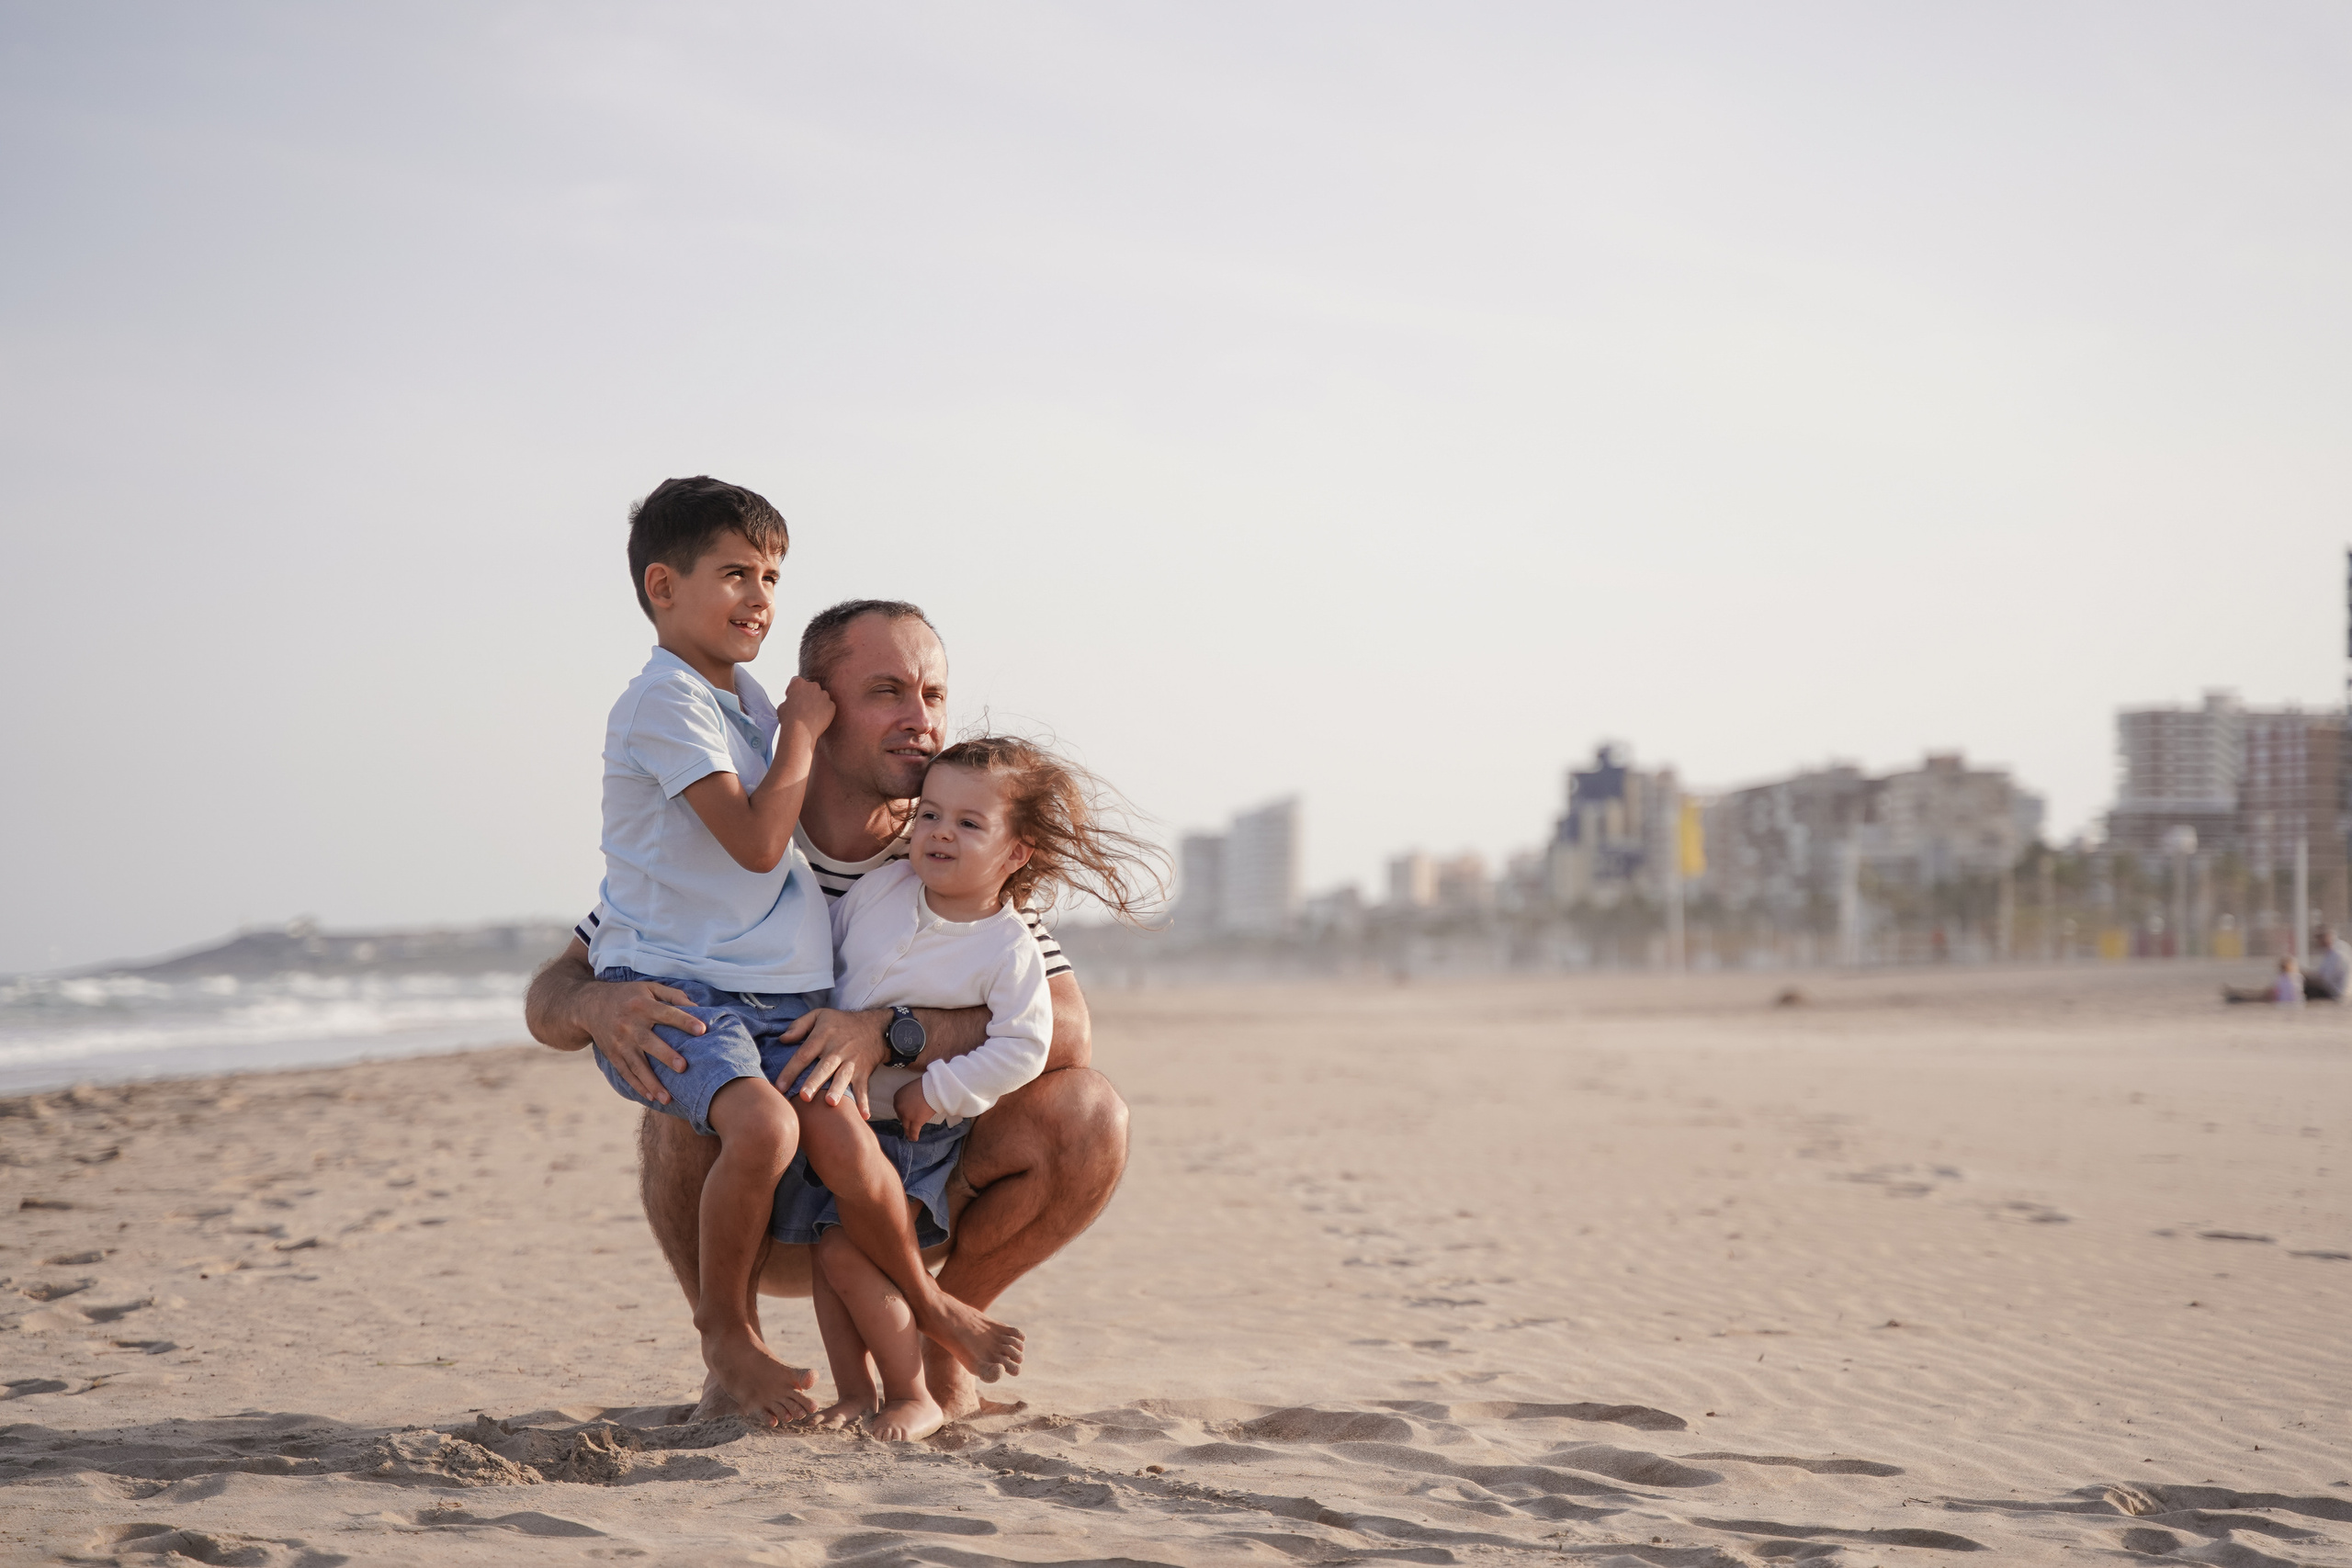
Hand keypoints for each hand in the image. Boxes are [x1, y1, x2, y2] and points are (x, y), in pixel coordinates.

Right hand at [584, 979, 704, 1104]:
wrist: (590, 1005)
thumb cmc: (628, 995)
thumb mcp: (649, 987)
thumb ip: (673, 995)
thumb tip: (697, 1007)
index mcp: (641, 1005)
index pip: (666, 1013)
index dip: (684, 1021)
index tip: (702, 1030)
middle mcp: (629, 1024)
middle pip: (649, 1041)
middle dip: (665, 1055)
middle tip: (683, 1067)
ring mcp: (619, 1042)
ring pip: (636, 1065)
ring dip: (652, 1082)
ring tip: (668, 1098)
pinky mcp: (612, 1054)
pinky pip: (626, 1072)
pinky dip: (638, 1086)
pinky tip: (651, 1097)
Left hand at [775, 1007, 889, 1115]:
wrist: (876, 1026)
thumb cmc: (842, 1023)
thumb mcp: (820, 1015)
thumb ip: (799, 1025)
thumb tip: (782, 1040)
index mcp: (823, 1037)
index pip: (804, 1054)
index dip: (791, 1070)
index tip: (779, 1086)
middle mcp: (837, 1050)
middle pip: (824, 1067)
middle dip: (814, 1082)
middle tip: (804, 1096)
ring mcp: (852, 1062)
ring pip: (843, 1077)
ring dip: (838, 1090)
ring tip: (831, 1103)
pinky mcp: (864, 1071)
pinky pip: (864, 1087)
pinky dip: (864, 1101)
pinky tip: (863, 1115)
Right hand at [778, 676, 835, 742]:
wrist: (800, 731)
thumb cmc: (789, 719)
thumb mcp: (782, 706)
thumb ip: (789, 700)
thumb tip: (792, 703)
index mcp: (798, 683)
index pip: (796, 681)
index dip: (793, 690)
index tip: (792, 697)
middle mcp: (812, 686)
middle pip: (811, 687)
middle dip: (807, 695)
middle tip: (803, 707)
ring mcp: (824, 695)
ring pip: (821, 696)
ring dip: (817, 702)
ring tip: (811, 715)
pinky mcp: (832, 705)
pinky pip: (829, 706)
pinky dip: (825, 711)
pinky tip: (818, 719)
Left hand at [893, 1076, 937, 1142]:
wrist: (933, 1088)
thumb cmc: (926, 1086)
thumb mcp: (912, 1089)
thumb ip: (909, 1098)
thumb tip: (913, 1105)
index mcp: (897, 1097)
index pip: (899, 1108)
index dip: (904, 1113)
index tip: (907, 1115)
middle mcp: (899, 1107)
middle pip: (902, 1117)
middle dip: (906, 1121)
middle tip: (910, 1124)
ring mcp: (906, 1115)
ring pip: (906, 1126)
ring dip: (908, 1132)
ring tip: (910, 1136)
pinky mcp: (915, 1121)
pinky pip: (913, 1131)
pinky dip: (913, 1136)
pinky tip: (914, 1139)